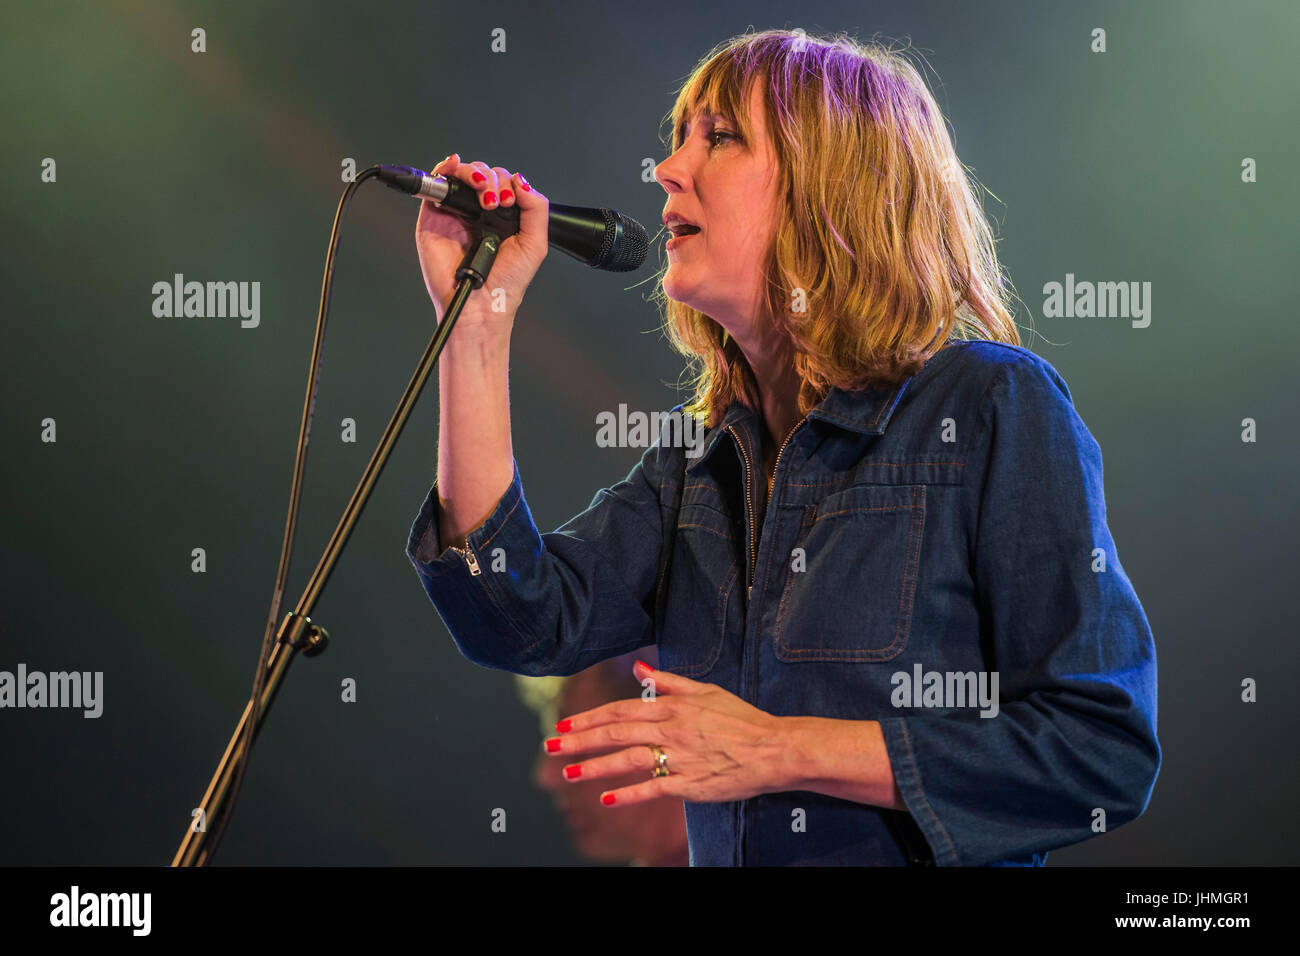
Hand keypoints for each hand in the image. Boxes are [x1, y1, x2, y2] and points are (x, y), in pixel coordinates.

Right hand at [414, 153, 548, 333]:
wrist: (481, 305)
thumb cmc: (506, 283)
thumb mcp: (534, 244)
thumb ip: (535, 209)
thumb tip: (521, 180)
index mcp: (501, 217)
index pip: (503, 183)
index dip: (508, 184)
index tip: (512, 202)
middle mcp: (478, 213)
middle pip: (483, 175)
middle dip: (493, 180)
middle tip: (498, 202)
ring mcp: (455, 213)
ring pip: (462, 175)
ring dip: (475, 173)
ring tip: (484, 193)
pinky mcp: (433, 218)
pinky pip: (436, 184)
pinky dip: (446, 168)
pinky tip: (457, 166)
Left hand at [543, 660, 794, 806]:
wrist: (773, 748)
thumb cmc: (741, 719)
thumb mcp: (706, 691)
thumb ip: (669, 681)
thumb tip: (638, 667)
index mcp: (673, 707)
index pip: (621, 710)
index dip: (591, 717)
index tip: (565, 722)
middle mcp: (671, 730)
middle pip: (617, 732)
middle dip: (581, 739)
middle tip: (551, 744)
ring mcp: (679, 758)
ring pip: (628, 759)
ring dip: (596, 766)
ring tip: (568, 772)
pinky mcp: (689, 783)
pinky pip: (652, 788)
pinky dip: (628, 794)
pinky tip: (605, 798)